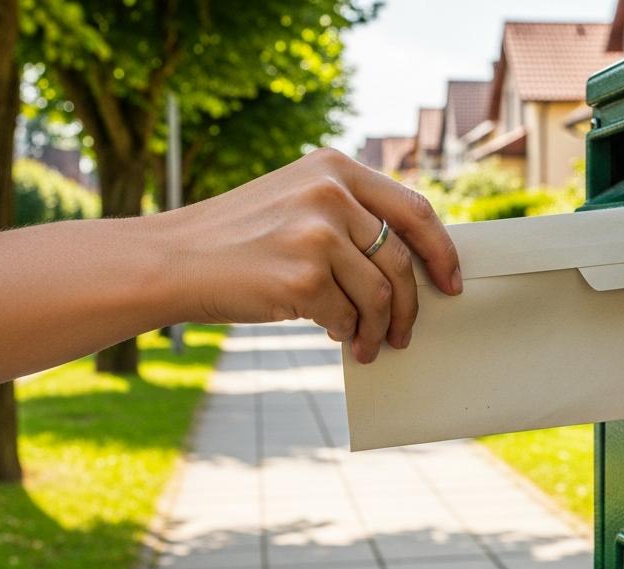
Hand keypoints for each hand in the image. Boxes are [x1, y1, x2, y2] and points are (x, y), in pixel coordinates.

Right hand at [160, 147, 462, 363]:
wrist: (172, 261)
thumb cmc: (236, 240)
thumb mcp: (294, 201)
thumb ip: (346, 214)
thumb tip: (405, 262)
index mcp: (334, 168)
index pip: (414, 210)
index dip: (441, 251)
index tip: (450, 281)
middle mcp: (330, 193)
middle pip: (402, 260)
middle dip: (411, 305)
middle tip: (404, 332)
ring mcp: (317, 234)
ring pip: (379, 295)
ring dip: (378, 329)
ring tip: (367, 346)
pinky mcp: (303, 277)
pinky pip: (347, 317)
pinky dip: (345, 333)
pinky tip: (333, 336)